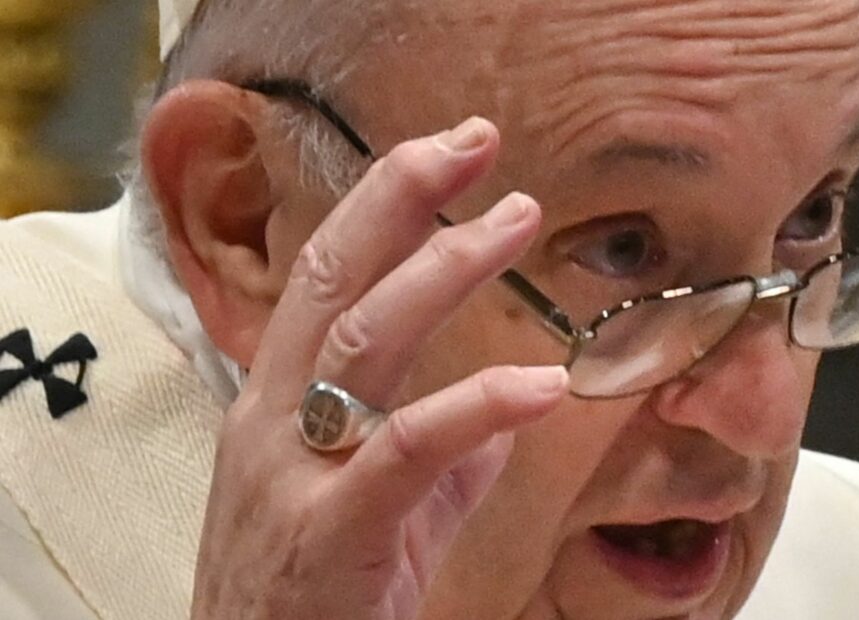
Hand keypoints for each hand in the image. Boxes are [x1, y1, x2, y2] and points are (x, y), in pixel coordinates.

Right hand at [191, 117, 566, 618]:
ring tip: (514, 216)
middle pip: (330, 278)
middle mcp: (273, 421)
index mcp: (281, 404)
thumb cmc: (317, 598)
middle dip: (400, 198)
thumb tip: (504, 407)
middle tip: (475, 141)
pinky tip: (541, 381)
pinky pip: (406, 450)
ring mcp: (293, 474)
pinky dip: (477, 405)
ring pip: (362, 340)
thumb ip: (443, 458)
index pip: (327, 276)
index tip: (449, 157)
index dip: (385, 207)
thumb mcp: (383, 513)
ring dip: (445, 268)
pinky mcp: (332, 535)